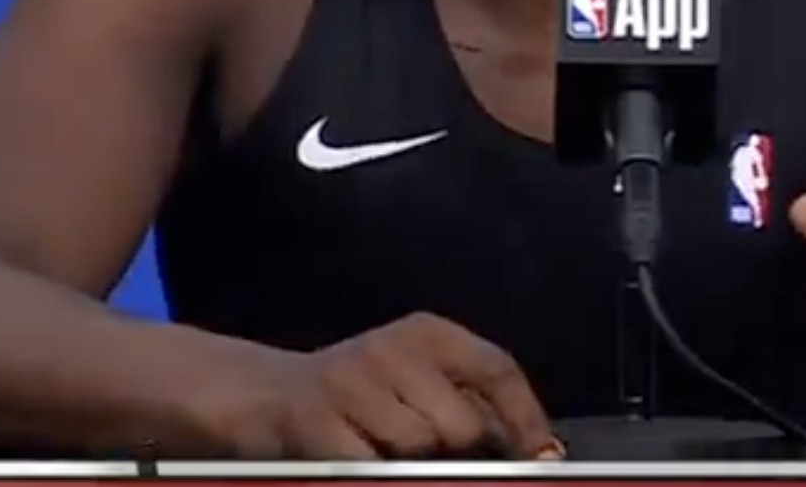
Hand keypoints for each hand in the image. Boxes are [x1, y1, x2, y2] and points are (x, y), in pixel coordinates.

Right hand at [219, 312, 562, 459]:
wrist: (263, 395)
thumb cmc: (358, 395)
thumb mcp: (415, 378)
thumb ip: (469, 401)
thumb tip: (537, 448)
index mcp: (427, 333)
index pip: (496, 369)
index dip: (526, 417)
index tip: (542, 456)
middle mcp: (391, 348)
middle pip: (461, 423)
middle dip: (458, 453)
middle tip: (435, 458)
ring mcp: (350, 382)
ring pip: (417, 450)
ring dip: (409, 466)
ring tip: (383, 452)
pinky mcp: (313, 420)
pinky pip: (370, 466)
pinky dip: (375, 472)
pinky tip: (361, 463)